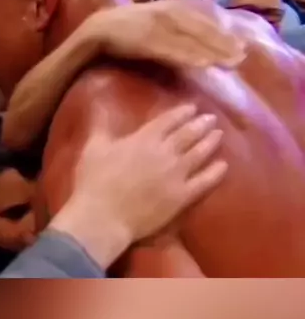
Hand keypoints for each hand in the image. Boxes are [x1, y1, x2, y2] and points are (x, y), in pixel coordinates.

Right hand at [66, 103, 225, 254]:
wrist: (103, 217)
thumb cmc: (94, 181)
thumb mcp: (94, 146)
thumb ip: (101, 124)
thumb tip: (100, 102)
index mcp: (144, 138)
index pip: (169, 120)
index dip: (182, 112)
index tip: (192, 107)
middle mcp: (165, 152)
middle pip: (188, 134)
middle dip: (201, 124)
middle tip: (212, 118)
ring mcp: (176, 175)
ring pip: (199, 154)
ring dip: (210, 142)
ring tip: (219, 134)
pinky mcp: (182, 197)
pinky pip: (204, 182)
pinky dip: (215, 172)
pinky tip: (224, 166)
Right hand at [87, 0, 245, 69]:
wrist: (91, 33)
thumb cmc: (123, 34)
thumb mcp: (152, 27)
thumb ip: (172, 32)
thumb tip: (198, 45)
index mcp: (166, 9)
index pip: (199, 20)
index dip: (221, 32)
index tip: (242, 45)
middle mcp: (162, 13)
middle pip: (198, 28)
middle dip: (221, 42)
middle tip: (243, 57)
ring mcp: (152, 25)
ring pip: (188, 38)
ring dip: (210, 49)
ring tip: (230, 62)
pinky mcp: (142, 39)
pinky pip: (168, 48)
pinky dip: (187, 55)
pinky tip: (203, 64)